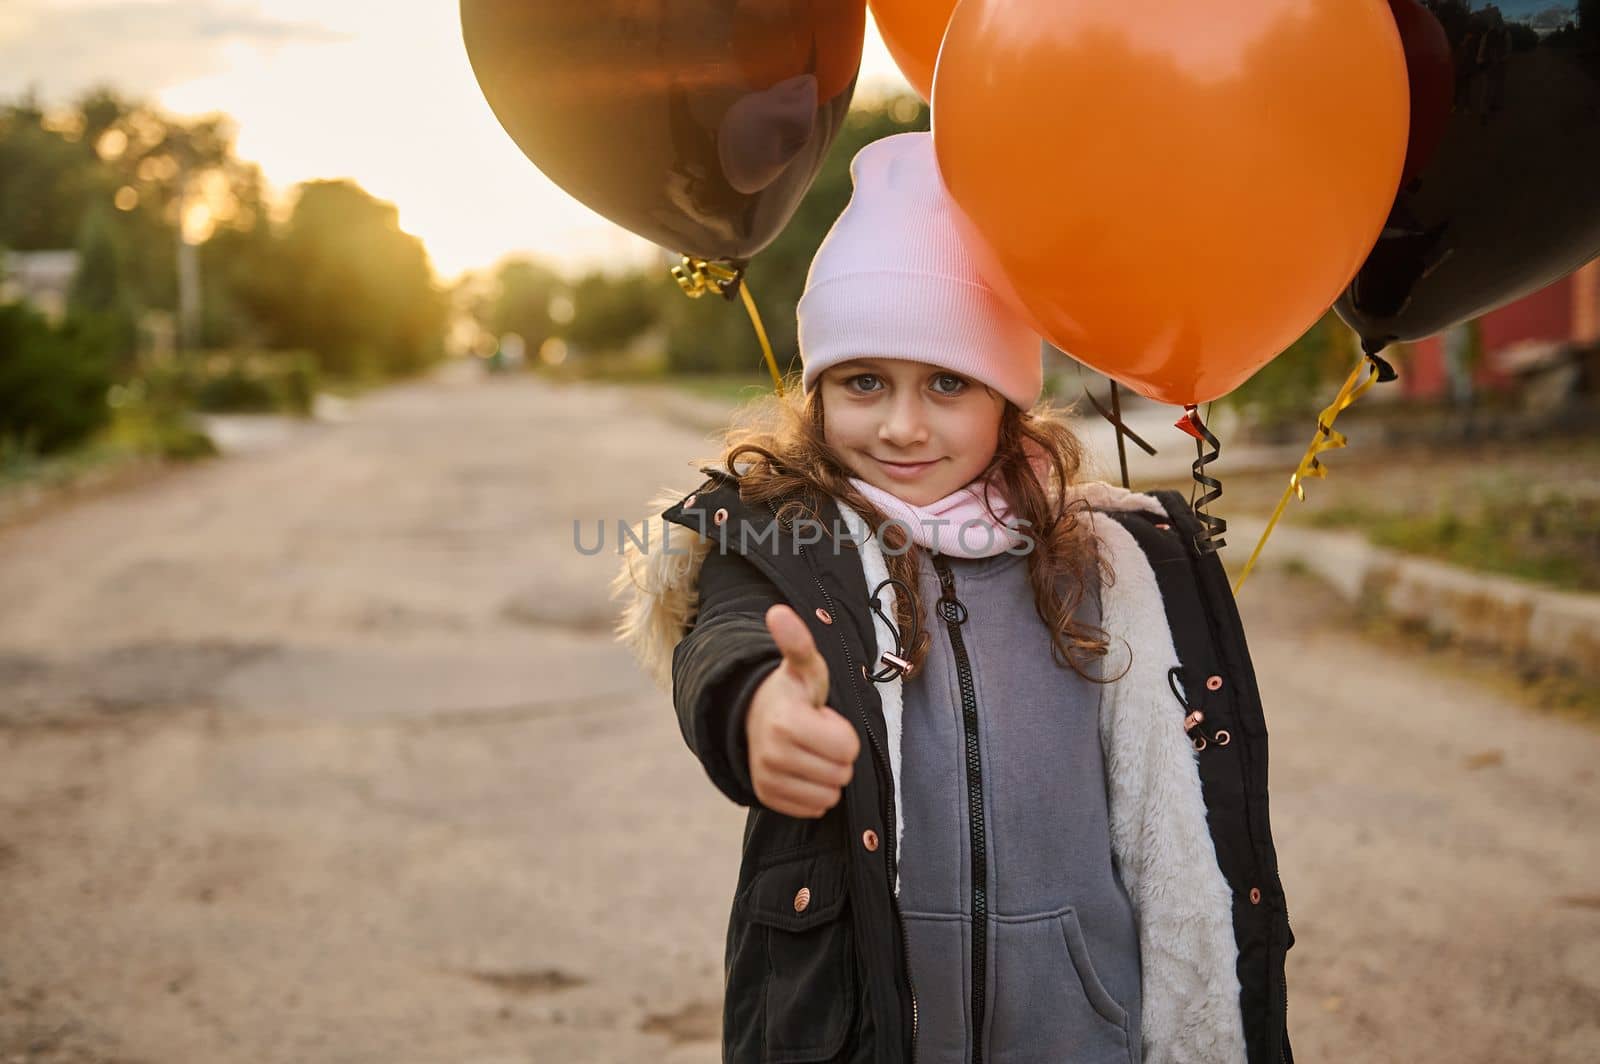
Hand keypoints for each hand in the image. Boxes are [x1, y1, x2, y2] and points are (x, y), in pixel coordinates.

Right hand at [745, 604, 860, 817]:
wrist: (754, 717)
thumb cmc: (793, 693)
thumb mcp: (804, 667)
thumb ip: (798, 644)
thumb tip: (778, 612)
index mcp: (787, 722)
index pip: (848, 748)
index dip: (843, 731)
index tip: (822, 717)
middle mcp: (773, 755)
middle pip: (842, 773)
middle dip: (837, 754)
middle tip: (816, 734)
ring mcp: (768, 779)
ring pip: (830, 795)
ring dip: (827, 774)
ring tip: (808, 750)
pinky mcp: (767, 797)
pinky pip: (814, 808)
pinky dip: (814, 792)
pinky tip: (800, 768)